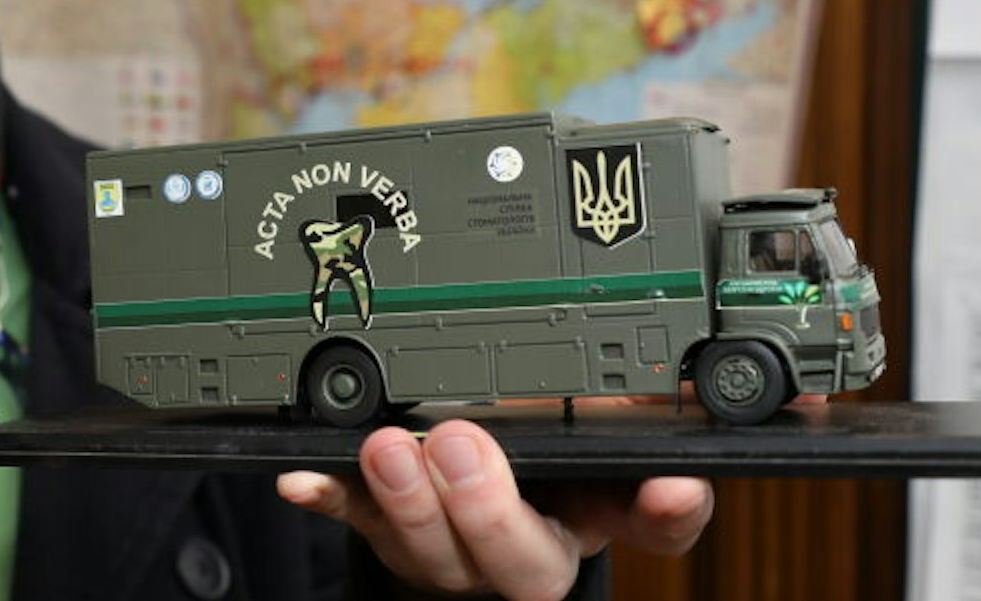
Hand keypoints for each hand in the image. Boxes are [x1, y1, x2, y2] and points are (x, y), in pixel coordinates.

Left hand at [277, 420, 712, 600]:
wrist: (465, 502)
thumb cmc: (536, 465)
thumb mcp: (591, 437)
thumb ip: (628, 419)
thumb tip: (677, 415)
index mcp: (594, 516)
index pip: (654, 527)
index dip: (666, 512)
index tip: (672, 484)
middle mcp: (527, 550)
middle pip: (522, 565)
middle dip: (488, 509)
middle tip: (462, 444)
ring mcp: (453, 553)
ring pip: (433, 554)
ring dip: (406, 502)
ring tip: (388, 448)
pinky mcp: (390, 535)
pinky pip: (357, 522)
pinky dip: (330, 497)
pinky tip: (302, 479)